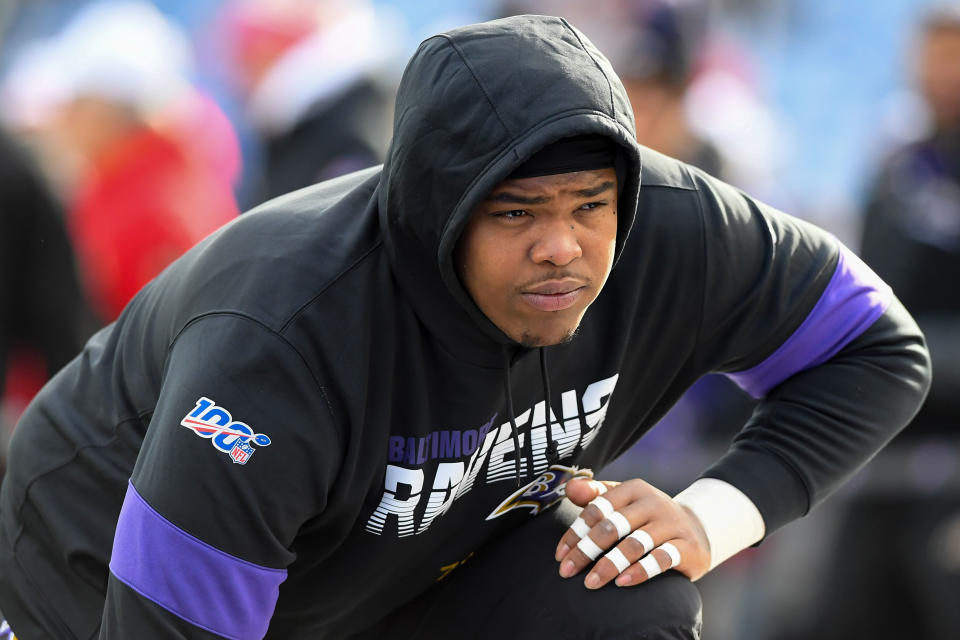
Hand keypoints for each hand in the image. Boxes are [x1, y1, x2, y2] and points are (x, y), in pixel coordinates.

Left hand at [555, 477, 710, 588]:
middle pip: (613, 526)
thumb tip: (570, 488)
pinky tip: (621, 583)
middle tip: (566, 572)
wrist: (697, 528)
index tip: (560, 556)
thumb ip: (594, 494)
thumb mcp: (623, 501)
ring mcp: (672, 524)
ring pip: (635, 544)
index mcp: (633, 489)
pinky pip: (661, 559)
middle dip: (586, 550)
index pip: (598, 508)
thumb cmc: (646, 516)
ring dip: (609, 565)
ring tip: (590, 583)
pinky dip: (640, 571)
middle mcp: (653, 502)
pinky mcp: (687, 546)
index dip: (576, 532)